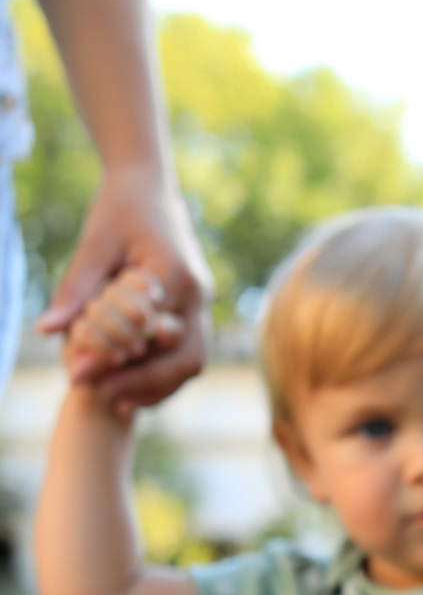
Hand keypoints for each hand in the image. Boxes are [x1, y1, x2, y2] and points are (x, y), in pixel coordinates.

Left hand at [39, 165, 213, 414]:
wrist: (152, 190)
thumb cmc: (119, 212)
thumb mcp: (92, 246)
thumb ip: (75, 291)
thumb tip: (47, 332)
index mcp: (175, 275)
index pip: (151, 332)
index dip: (118, 360)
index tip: (80, 376)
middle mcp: (198, 296)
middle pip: (185, 358)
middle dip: (145, 383)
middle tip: (102, 398)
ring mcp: (203, 307)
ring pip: (192, 363)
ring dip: (157, 388)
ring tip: (116, 405)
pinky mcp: (197, 313)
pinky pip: (188, 356)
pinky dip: (163, 378)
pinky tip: (131, 392)